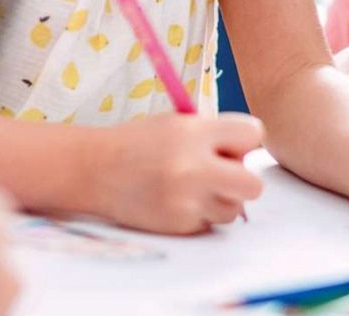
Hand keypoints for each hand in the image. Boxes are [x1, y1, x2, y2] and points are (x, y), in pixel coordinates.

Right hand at [79, 112, 264, 233]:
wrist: (95, 170)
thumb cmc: (141, 143)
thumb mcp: (177, 124)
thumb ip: (215, 135)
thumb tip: (249, 157)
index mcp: (195, 132)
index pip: (254, 134)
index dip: (245, 141)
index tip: (230, 145)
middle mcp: (193, 167)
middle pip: (254, 185)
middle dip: (244, 180)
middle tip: (225, 175)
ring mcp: (185, 199)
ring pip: (234, 209)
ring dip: (221, 200)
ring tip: (194, 187)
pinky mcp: (178, 224)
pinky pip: (209, 223)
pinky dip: (199, 214)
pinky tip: (177, 200)